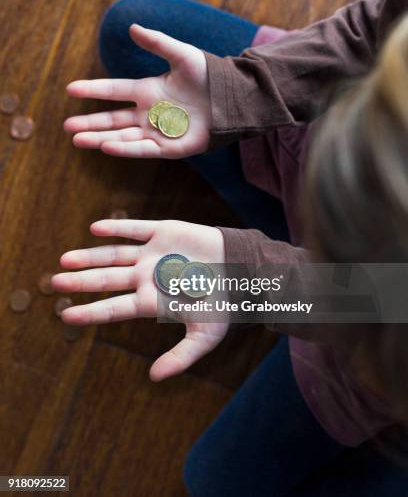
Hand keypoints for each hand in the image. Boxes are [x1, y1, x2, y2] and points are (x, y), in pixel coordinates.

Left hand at [52, 219, 226, 380]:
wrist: (244, 271)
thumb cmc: (224, 304)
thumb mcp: (205, 336)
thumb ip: (181, 357)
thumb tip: (154, 379)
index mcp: (152, 301)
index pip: (114, 308)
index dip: (91, 312)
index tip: (66, 316)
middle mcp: (147, 277)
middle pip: (107, 279)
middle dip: (82, 281)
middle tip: (55, 283)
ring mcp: (153, 254)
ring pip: (114, 254)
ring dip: (90, 256)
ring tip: (65, 259)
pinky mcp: (164, 233)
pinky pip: (135, 229)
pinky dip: (117, 229)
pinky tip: (96, 230)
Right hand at [64, 25, 210, 158]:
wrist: (232, 99)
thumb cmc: (209, 75)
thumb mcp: (182, 55)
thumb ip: (157, 43)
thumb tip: (132, 28)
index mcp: (149, 90)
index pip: (115, 91)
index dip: (93, 89)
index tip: (70, 89)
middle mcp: (149, 112)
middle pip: (113, 119)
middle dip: (90, 123)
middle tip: (67, 127)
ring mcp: (158, 131)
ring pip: (122, 137)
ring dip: (100, 138)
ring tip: (77, 140)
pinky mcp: (170, 147)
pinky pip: (143, 148)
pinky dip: (125, 148)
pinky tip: (106, 146)